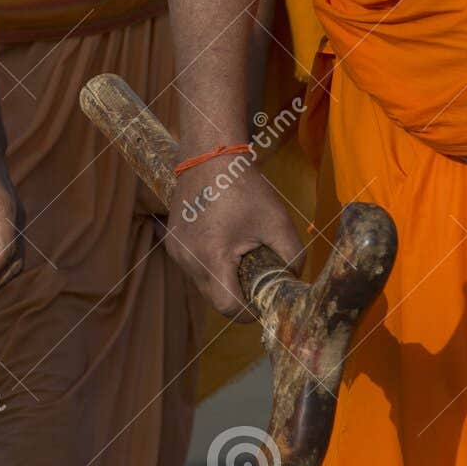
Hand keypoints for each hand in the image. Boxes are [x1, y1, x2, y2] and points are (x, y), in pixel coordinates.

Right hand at [165, 160, 303, 320]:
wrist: (210, 154)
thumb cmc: (245, 186)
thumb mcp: (278, 220)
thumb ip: (292, 256)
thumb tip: (293, 278)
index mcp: (211, 257)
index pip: (229, 307)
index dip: (250, 311)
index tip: (265, 298)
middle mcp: (187, 260)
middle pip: (216, 299)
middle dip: (239, 295)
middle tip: (258, 276)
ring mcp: (176, 252)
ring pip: (204, 284)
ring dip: (224, 279)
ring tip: (241, 253)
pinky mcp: (173, 243)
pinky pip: (195, 268)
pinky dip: (212, 264)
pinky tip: (225, 242)